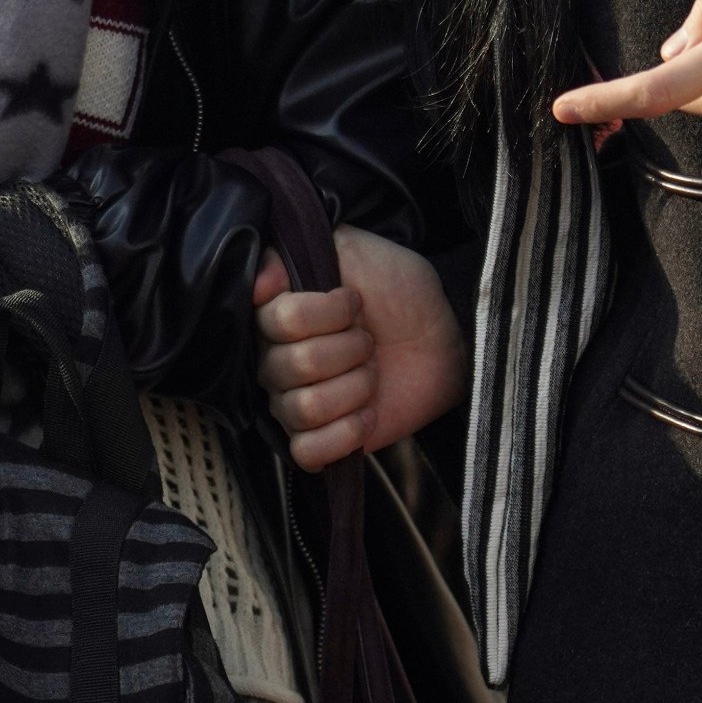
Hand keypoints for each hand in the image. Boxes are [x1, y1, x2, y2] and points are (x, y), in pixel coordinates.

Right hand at [255, 227, 465, 470]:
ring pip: (302, 408)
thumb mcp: (353, 250)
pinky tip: (367, 414)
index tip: (354, 300)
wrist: (442, 340)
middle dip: (349, 350)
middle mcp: (275, 360)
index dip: (327, 313)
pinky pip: (306, 452)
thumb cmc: (397, 290)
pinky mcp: (318, 441)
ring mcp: (293, 403)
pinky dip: (343, 435)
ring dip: (354, 388)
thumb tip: (259, 283)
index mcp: (277, 314)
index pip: (279, 320)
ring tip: (372, 374)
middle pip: (293, 366)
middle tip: (369, 340)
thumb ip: (296, 255)